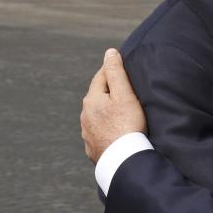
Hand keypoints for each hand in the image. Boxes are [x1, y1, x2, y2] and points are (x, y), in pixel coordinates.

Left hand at [80, 49, 146, 164]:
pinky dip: (106, 128)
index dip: (113, 69)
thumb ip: (116, 72)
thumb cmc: (127, 125)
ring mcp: (87, 133)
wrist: (123, 159)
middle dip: (109, 91)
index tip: (123, 66)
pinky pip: (99, 132)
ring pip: (97, 115)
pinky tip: (114, 131)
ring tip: (121, 111)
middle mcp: (85, 115)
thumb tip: (110, 52)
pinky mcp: (93, 147)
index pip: (101, 76)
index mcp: (92, 99)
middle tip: (125, 88)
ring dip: (106, 110)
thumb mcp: (124, 94)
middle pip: (98, 96)